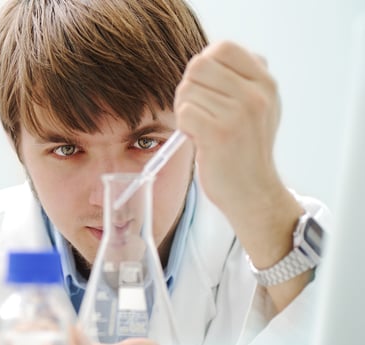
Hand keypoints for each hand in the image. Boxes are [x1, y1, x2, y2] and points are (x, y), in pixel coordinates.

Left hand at [174, 40, 284, 218]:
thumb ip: (243, 78)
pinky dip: (184, 126)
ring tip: (202, 128)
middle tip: (198, 110)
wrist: (252, 192)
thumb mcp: (260, 106)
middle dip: (189, 87)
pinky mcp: (219, 134)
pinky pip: (184, 113)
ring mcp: (239, 114)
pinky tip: (198, 139)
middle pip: (198, 66)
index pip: (223, 47)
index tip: (207, 88)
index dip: (205, 65)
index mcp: (265, 82)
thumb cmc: (245, 149)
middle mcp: (256, 94)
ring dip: (185, 110)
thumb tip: (212, 54)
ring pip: (187, 91)